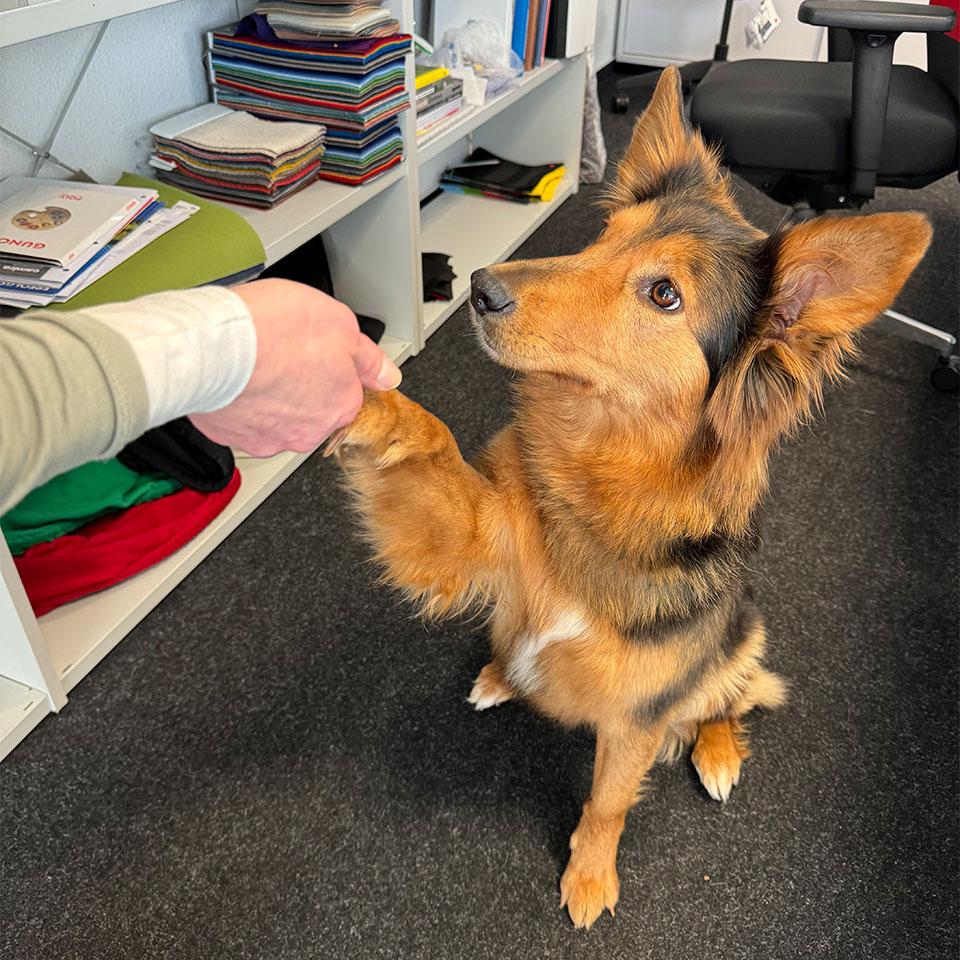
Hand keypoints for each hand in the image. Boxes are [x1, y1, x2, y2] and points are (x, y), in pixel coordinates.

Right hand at [189, 279, 401, 456]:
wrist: (215, 347)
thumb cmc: (274, 330)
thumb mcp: (340, 324)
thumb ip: (368, 357)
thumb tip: (387, 375)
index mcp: (341, 405)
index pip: (347, 395)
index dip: (331, 370)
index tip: (315, 355)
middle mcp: (309, 432)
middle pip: (311, 411)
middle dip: (300, 387)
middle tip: (283, 356)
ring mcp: (270, 439)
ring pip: (275, 419)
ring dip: (269, 397)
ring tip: (256, 364)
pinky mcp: (233, 438)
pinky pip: (241, 421)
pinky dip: (238, 404)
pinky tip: (235, 379)